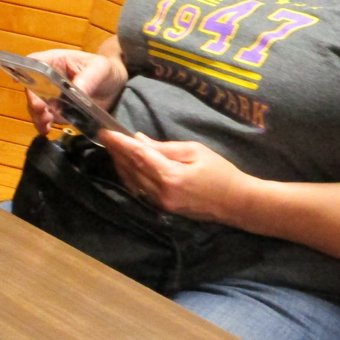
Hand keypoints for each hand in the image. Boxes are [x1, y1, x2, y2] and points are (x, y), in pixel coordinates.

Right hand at [23, 48, 127, 134]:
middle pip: (32, 88)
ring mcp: (51, 96)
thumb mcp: (100, 69)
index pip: (34, 62)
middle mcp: (48, 79)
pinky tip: (46, 130)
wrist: (115, 87)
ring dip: (38, 116)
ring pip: (36, 106)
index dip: (23, 69)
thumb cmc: (106, 70)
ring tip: (45, 124)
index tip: (18, 81)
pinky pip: (47, 118)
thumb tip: (76, 92)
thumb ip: (88, 79)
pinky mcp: (57, 111)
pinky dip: (44, 125)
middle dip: (33, 101)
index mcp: (55, 61)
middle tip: (40, 111)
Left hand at [98, 130, 244, 221]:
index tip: (106, 131)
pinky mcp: (162, 209)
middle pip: (131, 169)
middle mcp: (161, 192)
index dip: (120, 143)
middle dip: (116, 152)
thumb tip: (140, 141)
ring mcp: (160, 203)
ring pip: (131, 181)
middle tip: (105, 136)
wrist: (235, 202)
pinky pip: (139, 190)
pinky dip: (129, 177)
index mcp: (171, 176)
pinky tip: (126, 167)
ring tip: (113, 149)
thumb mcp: (196, 151)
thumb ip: (166, 148)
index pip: (138, 156)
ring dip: (120, 164)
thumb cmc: (220, 172)